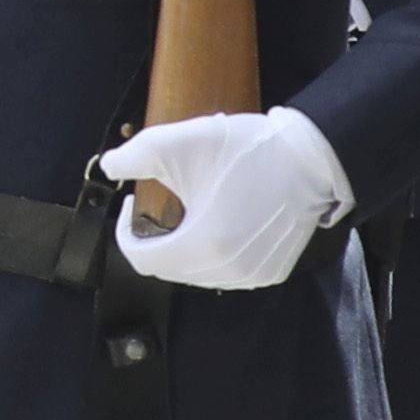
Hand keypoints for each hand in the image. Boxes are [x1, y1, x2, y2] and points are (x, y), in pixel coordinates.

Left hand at [99, 107, 354, 293]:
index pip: (142, 260)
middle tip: (155, 207)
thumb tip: (109, 167)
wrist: (310, 158)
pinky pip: (226, 273)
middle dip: (153, 241)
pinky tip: (216, 225)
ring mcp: (253, 276)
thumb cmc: (244, 150)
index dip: (126, 233)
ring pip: (197, 274)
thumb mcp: (177, 142)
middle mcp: (228, 271)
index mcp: (202, 246)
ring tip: (185, 213)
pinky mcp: (272, 272)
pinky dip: (211, 255)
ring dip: (181, 249)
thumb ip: (132, 156)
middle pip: (168, 268)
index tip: (133, 203)